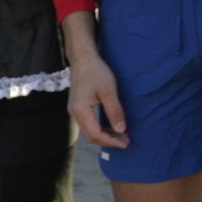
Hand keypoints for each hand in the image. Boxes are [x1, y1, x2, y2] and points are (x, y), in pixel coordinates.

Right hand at [61, 10, 129, 149]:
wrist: (83, 59)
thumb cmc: (96, 72)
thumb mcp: (109, 91)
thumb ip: (114, 111)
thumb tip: (121, 130)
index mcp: (81, 110)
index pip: (95, 133)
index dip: (111, 141)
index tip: (126, 143)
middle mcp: (74, 113)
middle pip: (91, 136)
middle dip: (108, 141)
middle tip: (126, 142)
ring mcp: (74, 110)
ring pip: (89, 131)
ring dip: (105, 136)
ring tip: (121, 136)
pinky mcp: (77, 107)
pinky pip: (88, 124)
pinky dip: (100, 129)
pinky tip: (111, 127)